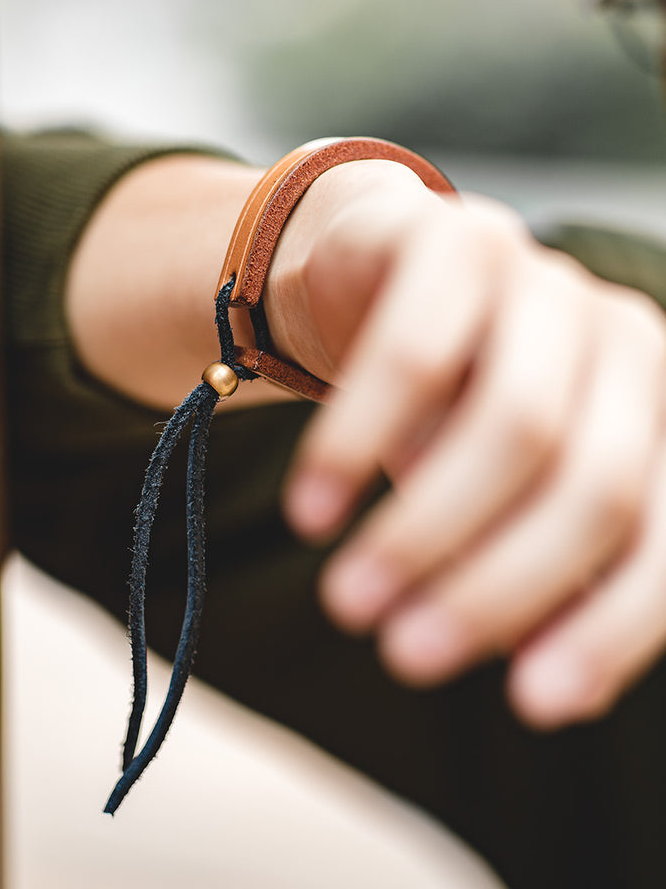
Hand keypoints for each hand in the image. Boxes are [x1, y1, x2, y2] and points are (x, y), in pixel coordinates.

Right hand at [266, 158, 665, 728]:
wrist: (381, 279)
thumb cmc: (451, 403)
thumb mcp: (498, 499)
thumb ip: (540, 579)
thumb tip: (564, 691)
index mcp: (656, 412)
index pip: (665, 536)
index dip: (610, 628)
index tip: (534, 705)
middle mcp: (625, 340)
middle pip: (593, 484)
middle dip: (499, 587)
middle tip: (407, 656)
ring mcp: (546, 281)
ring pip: (514, 424)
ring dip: (424, 531)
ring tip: (349, 603)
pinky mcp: (459, 238)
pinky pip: (412, 355)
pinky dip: (357, 445)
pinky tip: (314, 511)